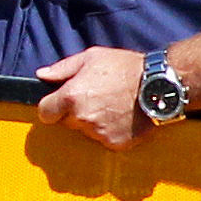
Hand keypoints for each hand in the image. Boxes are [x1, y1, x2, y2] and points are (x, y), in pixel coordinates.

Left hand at [35, 47, 150, 147]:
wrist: (159, 84)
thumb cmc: (125, 67)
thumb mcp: (92, 57)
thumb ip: (62, 68)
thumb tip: (42, 75)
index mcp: (71, 97)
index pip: (45, 112)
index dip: (52, 107)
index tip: (61, 103)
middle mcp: (82, 118)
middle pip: (67, 122)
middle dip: (76, 113)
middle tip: (96, 98)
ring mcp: (98, 133)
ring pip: (86, 132)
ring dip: (94, 123)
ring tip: (112, 106)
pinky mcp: (115, 143)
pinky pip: (105, 140)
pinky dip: (111, 132)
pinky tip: (122, 117)